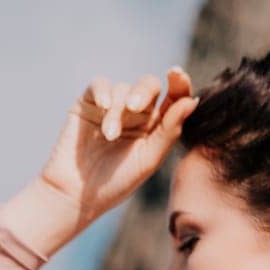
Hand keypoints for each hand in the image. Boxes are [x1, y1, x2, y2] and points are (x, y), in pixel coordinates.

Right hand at [37, 66, 198, 228]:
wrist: (78, 194)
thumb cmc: (116, 182)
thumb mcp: (148, 159)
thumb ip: (170, 131)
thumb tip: (191, 101)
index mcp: (156, 126)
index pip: (173, 98)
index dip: (179, 84)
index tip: (178, 76)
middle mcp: (136, 113)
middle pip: (148, 86)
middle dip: (144, 92)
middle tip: (136, 107)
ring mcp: (112, 107)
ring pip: (122, 90)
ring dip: (117, 111)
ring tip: (110, 137)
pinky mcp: (88, 103)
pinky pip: (99, 85)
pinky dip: (102, 91)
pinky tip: (103, 106)